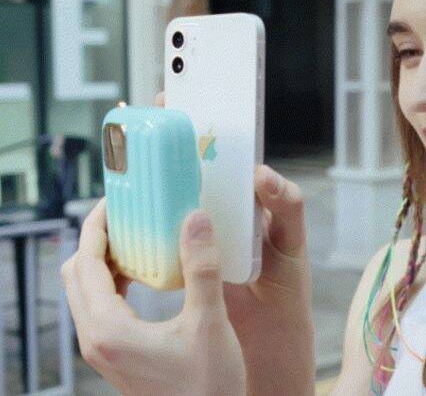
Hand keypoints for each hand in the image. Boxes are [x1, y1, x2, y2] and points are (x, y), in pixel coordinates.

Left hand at [61, 200, 244, 395]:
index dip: (95, 226)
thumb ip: (201, 269)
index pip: (85, 262)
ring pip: (86, 292)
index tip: (113, 201)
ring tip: (133, 237)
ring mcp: (104, 350)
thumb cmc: (208, 387)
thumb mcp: (210, 323)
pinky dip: (113, 282)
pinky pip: (100, 308)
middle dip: (96, 239)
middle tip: (124, 214)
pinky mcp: (116, 355)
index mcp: (109, 329)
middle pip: (77, 274)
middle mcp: (96, 340)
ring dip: (103, 260)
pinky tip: (142, 273)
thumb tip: (195, 219)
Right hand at [155, 92, 315, 395]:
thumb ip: (287, 206)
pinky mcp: (182, 252)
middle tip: (149, 115)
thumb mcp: (293, 241)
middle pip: (190, 165)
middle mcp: (220, 207)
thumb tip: (260, 173)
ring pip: (171, 193)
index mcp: (247, 197)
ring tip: (131, 153)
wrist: (268, 332)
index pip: (223, 151)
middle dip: (169, 137)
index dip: (204, 120)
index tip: (184, 94)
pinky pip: (162, 228)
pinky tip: (132, 204)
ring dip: (151, 173)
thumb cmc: (286, 282)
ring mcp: (199, 228)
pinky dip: (147, 214)